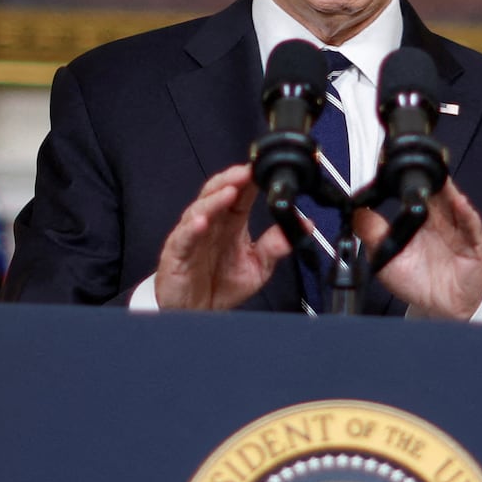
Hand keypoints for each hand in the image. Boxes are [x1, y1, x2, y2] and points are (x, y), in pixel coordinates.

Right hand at [154, 164, 289, 309]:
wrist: (197, 312)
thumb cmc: (221, 285)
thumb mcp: (258, 266)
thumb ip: (277, 245)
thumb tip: (304, 225)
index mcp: (231, 223)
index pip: (240, 194)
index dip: (249, 179)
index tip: (262, 169)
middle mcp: (211, 224)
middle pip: (217, 192)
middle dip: (231, 180)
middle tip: (246, 172)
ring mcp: (193, 236)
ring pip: (199, 210)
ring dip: (214, 200)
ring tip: (229, 192)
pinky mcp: (177, 254)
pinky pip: (183, 238)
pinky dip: (191, 229)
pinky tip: (202, 223)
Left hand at [355, 179, 481, 319]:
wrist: (440, 309)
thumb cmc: (418, 281)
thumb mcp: (387, 258)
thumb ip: (373, 235)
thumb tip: (356, 213)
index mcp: (423, 221)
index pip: (420, 194)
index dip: (414, 180)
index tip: (403, 165)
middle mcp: (443, 222)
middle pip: (440, 195)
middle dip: (434, 180)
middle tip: (424, 165)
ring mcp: (460, 233)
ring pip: (456, 206)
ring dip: (450, 192)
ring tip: (442, 181)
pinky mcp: (474, 247)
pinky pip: (472, 228)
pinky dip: (467, 215)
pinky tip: (460, 204)